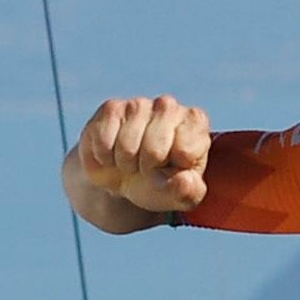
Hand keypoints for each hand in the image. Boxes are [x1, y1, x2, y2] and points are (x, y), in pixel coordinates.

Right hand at [74, 96, 214, 216]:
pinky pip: (104, 142)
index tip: (170, 171)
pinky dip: (105, 158)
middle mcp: (169, 106)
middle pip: (154, 150)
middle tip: (147, 168)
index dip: (172, 172)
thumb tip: (185, 180)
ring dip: (125, 164)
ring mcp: (139, 104)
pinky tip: (112, 153)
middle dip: (146, 169)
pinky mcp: (111, 108)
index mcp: (195, 122)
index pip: (184, 152)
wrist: (124, 177)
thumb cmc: (160, 182)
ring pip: (126, 147)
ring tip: (130, 161)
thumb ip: (189, 191)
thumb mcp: (180, 195)